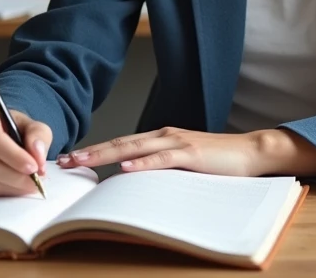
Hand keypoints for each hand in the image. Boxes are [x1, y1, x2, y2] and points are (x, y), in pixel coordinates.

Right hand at [0, 107, 51, 196]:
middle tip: (37, 179)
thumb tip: (37, 154)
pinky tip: (18, 185)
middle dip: (17, 176)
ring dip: (14, 186)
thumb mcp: (33, 125)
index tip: (33, 167)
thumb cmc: (17, 130)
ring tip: (31, 182)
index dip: (14, 156)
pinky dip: (7, 192)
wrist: (4, 137)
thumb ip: (38, 136)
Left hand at [58, 126, 265, 176]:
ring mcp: (178, 142)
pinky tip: (125, 168)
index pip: (122, 144)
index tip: (71, 159)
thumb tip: (132, 180)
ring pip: (135, 148)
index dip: (95, 151)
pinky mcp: (192, 154)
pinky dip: (143, 164)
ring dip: (106, 154)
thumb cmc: (218, 161)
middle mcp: (165, 135)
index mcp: (161, 138)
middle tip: (65, 160)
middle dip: (91, 152)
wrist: (251, 151)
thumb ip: (160, 167)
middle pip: (121, 143)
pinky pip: (163, 159)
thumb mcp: (183, 165)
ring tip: (83, 161)